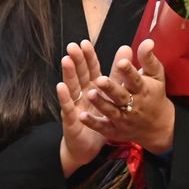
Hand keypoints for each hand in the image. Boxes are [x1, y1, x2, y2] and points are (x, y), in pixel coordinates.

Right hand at [57, 40, 107, 175]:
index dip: (88, 57)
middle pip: (79, 75)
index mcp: (92, 87)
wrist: (88, 146)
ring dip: (68, 74)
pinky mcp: (71, 119)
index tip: (85, 43)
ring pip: (72, 88)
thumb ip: (118, 72)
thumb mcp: (111, 95)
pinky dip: (65, 98)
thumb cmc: (98, 118)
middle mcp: (82, 94)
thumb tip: (127, 48)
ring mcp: (75, 106)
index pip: (91, 69)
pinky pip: (68, 108)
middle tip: (73, 46)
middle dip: (76, 61)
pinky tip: (61, 87)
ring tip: (66, 61)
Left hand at [83, 40, 175, 153]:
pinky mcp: (114, 130)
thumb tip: (147, 41)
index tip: (122, 62)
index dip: (129, 71)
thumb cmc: (153, 95)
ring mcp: (123, 118)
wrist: (158, 127)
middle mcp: (133, 104)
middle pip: (121, 96)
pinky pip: (102, 127)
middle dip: (111, 88)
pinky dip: (92, 122)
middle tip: (100, 79)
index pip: (136, 79)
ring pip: (110, 111)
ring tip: (89, 93)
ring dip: (100, 103)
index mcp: (143, 89)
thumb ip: (148, 60)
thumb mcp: (155, 77)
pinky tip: (81, 116)